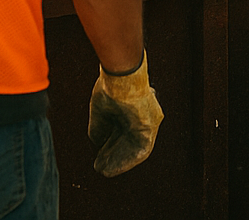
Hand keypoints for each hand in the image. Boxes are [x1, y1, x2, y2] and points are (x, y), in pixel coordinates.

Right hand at [88, 52, 163, 176]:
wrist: (122, 77)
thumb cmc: (111, 87)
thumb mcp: (102, 111)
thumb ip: (100, 127)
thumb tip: (97, 144)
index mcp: (132, 106)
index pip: (122, 130)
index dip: (110, 144)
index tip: (99, 155)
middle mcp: (143, 114)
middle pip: (129, 140)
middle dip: (114, 154)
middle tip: (101, 166)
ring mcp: (149, 120)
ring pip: (134, 146)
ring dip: (120, 160)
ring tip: (105, 170)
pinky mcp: (150, 126)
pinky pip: (141, 149)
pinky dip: (126, 160)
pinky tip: (112, 168)